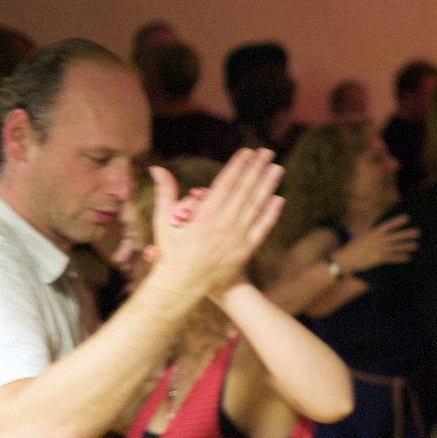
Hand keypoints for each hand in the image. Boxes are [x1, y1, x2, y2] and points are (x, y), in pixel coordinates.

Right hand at [149, 149, 284, 296]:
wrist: (183, 286)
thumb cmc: (171, 252)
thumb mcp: (163, 221)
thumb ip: (165, 193)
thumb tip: (157, 168)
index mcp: (204, 215)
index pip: (226, 183)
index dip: (238, 166)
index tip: (247, 152)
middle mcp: (223, 224)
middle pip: (244, 190)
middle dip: (257, 169)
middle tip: (267, 152)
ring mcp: (236, 237)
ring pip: (256, 206)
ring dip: (267, 186)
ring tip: (277, 168)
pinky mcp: (245, 250)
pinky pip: (262, 228)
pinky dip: (271, 213)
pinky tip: (279, 199)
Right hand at [333, 213, 418, 273]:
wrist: (345, 258)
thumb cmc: (352, 246)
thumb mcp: (359, 234)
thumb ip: (366, 226)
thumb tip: (370, 220)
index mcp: (373, 232)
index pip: (387, 225)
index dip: (397, 221)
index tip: (407, 218)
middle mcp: (377, 240)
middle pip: (394, 236)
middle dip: (406, 234)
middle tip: (418, 232)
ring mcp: (378, 250)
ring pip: (394, 247)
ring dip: (405, 246)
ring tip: (416, 245)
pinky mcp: (377, 259)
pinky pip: (390, 258)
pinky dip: (399, 257)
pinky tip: (408, 257)